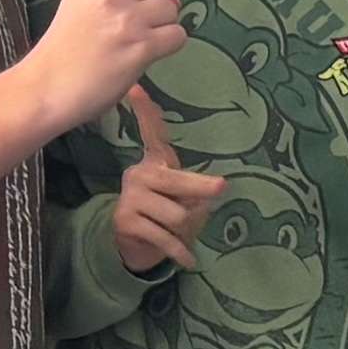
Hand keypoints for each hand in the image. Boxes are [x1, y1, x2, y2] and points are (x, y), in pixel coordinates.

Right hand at [26, 0, 184, 129]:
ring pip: (172, 11)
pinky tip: (145, 57)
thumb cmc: (65, 53)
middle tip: (128, 30)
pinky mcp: (139, 45)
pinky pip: (178, 35)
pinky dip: (169, 46)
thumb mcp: (79, 8)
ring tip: (132, 46)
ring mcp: (124, 18)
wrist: (46, 88)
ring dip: (162, 28)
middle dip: (154, 5)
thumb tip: (169, 1)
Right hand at [111, 83, 219, 275]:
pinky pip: (167, 237)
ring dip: (186, 230)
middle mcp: (139, 174)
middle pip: (177, 180)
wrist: (136, 246)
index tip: (135, 87)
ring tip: (177, 233)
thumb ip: (194, 191)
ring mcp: (130, 197)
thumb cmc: (167, 216)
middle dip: (202, 188)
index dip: (146, 112)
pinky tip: (188, 261)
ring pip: (178, 214)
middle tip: (222, 186)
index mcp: (155, 164)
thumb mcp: (185, 200)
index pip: (152, 134)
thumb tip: (213, 189)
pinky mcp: (126, 220)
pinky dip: (182, 252)